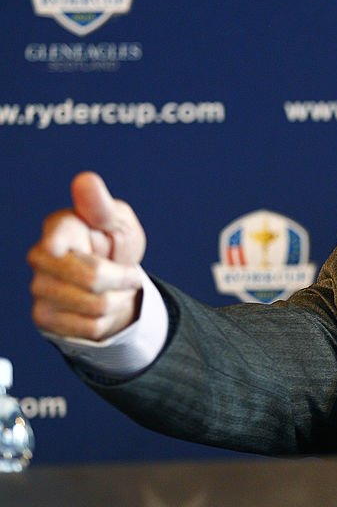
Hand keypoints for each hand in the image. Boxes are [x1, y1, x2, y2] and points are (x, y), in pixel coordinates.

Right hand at [28, 172, 146, 340]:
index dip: (61, 243)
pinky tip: (101, 307)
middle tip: (128, 273)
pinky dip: (107, 321)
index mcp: (59, 227)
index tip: (65, 246)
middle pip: (93, 278)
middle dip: (123, 279)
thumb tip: (85, 179)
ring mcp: (39, 288)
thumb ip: (101, 205)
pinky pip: (90, 328)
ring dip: (117, 301)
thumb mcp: (118, 221)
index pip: (56, 237)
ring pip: (96, 306)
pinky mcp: (44, 318)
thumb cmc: (112, 245)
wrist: (111, 284)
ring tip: (114, 290)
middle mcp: (41, 257)